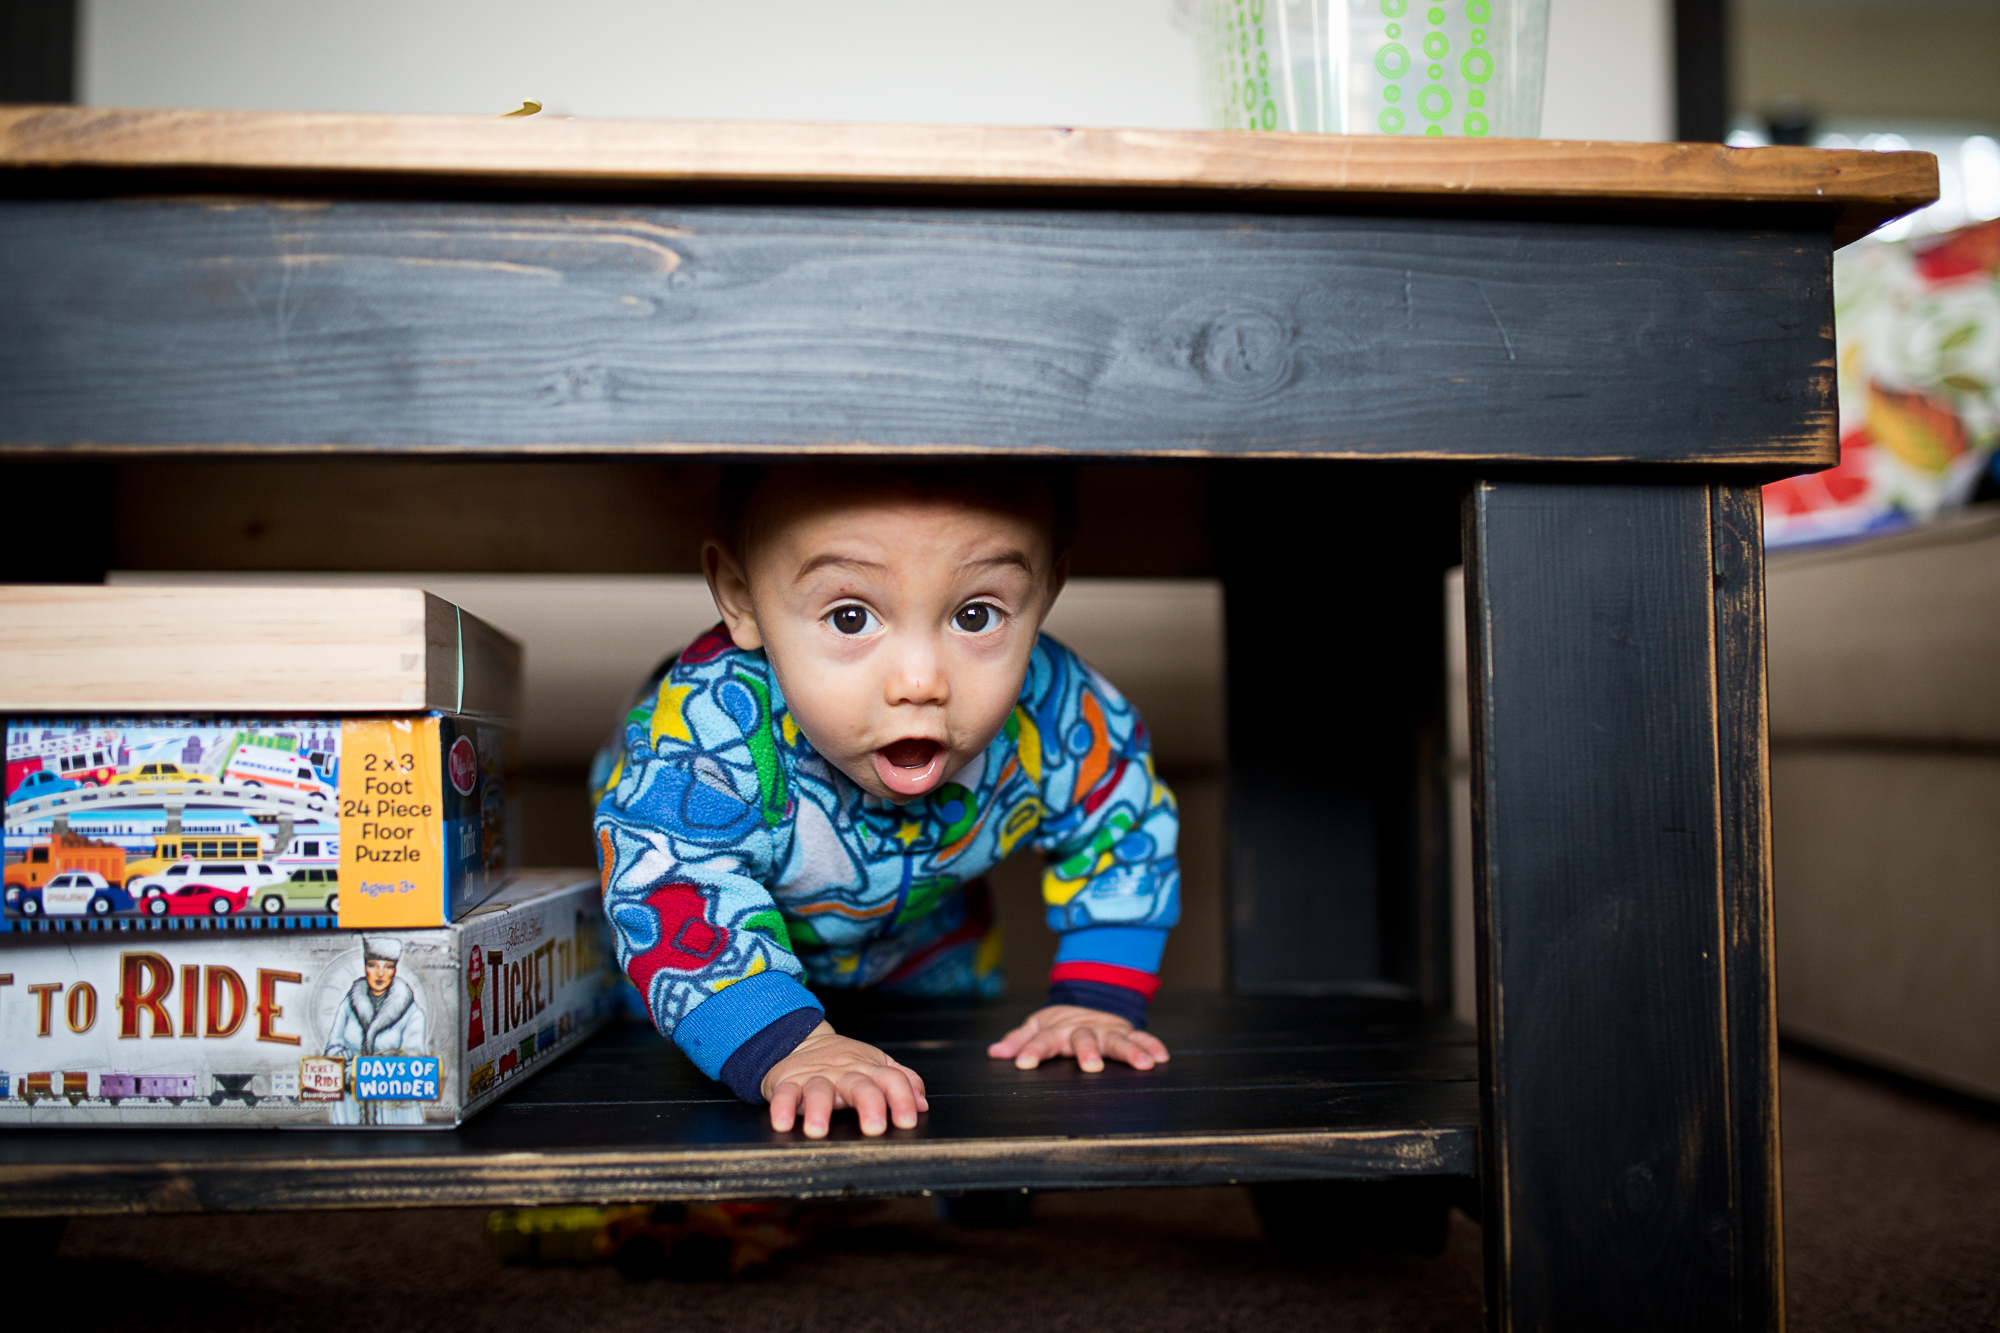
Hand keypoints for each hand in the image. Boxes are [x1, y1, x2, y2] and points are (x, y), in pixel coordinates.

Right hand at [761, 1022, 928, 1138]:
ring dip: (819, 1109)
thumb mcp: (877, 1065)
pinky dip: (782, 1108)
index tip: (908, 1120)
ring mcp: (816, 1078)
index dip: (902, 1098)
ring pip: (819, 1090)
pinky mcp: (788, 1083)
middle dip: (869, 1105)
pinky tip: (783, 1123)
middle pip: (860, 1086)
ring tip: (818, 1130)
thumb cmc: (844, 1061)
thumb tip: (923, 1103)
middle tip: (874, 1127)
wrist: (801, 1039)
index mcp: (869, 1070)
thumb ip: (902, 1080)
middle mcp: (844, 1073)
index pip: (892, 1080)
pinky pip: (784, 1094)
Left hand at [987, 1005, 1170, 1072]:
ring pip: (1118, 1040)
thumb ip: (1017, 1039)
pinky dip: (1152, 1045)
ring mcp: (1107, 1030)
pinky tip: (1162, 1057)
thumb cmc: (1059, 1023)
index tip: (1022, 1063)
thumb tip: (994, 1052)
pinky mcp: (1126, 1031)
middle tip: (1091, 1067)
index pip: (1042, 1039)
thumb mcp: (1036, 1026)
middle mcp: (1083, 1029)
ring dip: (1131, 1051)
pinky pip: (1142, 1037)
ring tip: (1144, 1065)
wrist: (1088, 1000)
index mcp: (1058, 1030)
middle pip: (1084, 1039)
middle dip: (1088, 1052)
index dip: (1032, 1050)